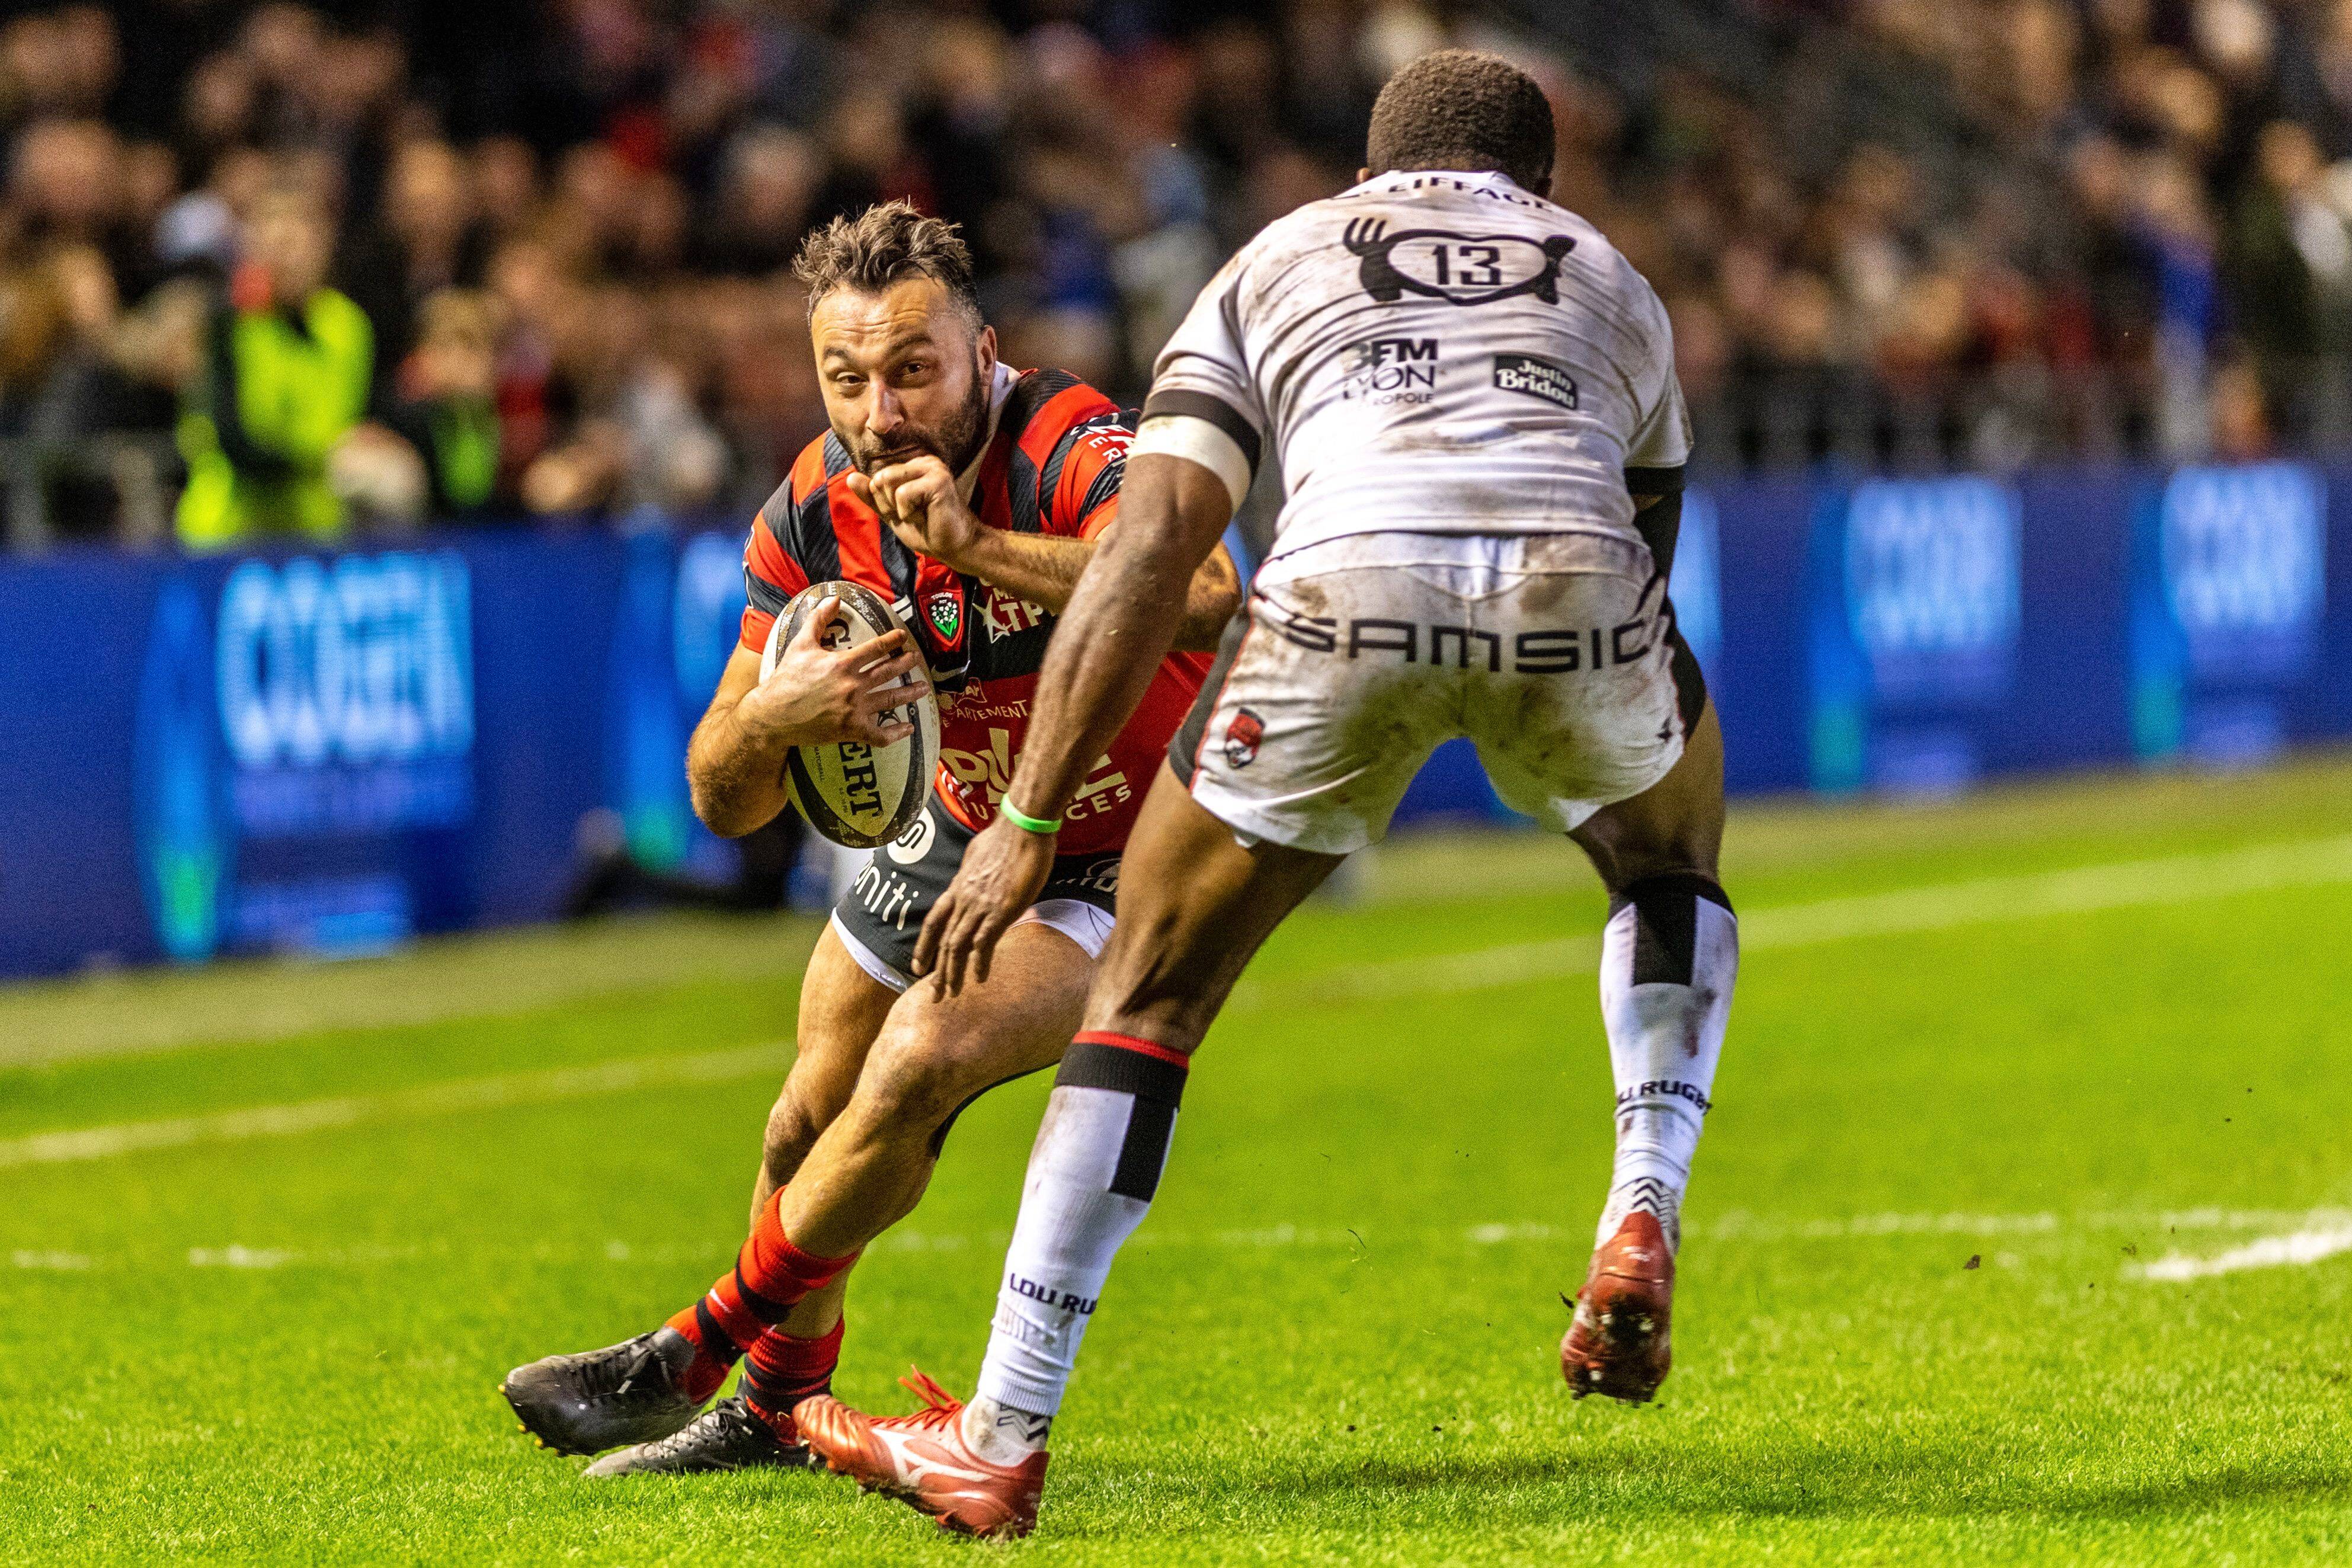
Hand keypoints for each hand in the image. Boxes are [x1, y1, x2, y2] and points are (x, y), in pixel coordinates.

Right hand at [737, 593, 923, 748]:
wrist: (773, 715)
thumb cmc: (786, 679)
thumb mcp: (801, 644)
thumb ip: (819, 620)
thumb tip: (834, 598)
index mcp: (843, 663)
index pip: (877, 647)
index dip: (892, 640)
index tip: (902, 637)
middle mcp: (853, 685)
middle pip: (889, 671)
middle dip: (906, 663)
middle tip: (916, 658)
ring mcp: (855, 709)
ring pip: (891, 700)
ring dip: (910, 693)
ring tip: (923, 688)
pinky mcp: (852, 730)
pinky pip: (881, 734)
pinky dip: (897, 732)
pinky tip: (909, 728)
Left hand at [850, 455, 986, 571]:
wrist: (955, 548)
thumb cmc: (927, 530)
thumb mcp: (892, 513)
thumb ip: (872, 496)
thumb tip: (851, 477)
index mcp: (913, 466)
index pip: (877, 477)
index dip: (885, 502)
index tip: (909, 511)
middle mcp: (923, 461)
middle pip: (880, 478)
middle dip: (890, 504)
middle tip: (915, 514)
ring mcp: (932, 468)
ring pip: (887, 482)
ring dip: (899, 508)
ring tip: (921, 514)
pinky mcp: (938, 480)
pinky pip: (902, 494)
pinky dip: (909, 513)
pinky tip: (927, 517)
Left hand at [914, 815, 1054, 994]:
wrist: (1023, 825)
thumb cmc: (1007, 834)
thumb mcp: (979, 852)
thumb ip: (974, 867)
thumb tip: (975, 867)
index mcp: (958, 886)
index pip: (933, 921)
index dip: (924, 946)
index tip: (918, 967)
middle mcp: (963, 898)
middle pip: (943, 940)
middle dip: (937, 970)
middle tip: (934, 994)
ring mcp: (980, 905)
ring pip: (957, 945)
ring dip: (953, 972)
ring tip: (951, 993)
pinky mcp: (1001, 909)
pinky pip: (984, 942)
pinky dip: (979, 963)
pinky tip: (979, 978)